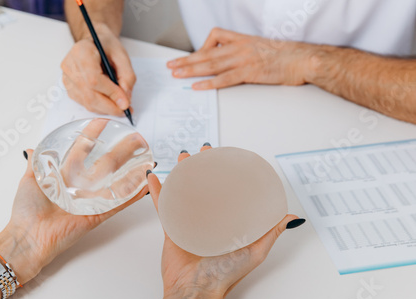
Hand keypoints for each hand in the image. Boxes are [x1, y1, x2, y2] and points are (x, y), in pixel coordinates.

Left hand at [0, 134, 147, 284]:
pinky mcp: (97, 215)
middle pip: (106, 164)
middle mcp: (81, 187)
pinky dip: (132, 196)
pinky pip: (117, 203)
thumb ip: (34, 164)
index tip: (102, 124)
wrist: (29, 237)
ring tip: (146, 159)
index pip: (83, 152)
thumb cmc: (26, 211)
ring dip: (132, 171)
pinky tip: (144, 186)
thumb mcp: (29, 181)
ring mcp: (91, 200)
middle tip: (135, 139)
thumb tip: (30, 148)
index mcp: (65, 177)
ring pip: (116, 182)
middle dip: (121, 150)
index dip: (92, 137)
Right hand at [61, 23, 135, 115]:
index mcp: (81, 52)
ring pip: (87, 102)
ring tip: (119, 106)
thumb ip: (127, 76)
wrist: (93, 43)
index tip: (126, 102)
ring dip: (106, 109)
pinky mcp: (68, 88)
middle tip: (125, 110)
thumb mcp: (122, 55)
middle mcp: (69, 65)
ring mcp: (67, 78)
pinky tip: (109, 102)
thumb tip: (125, 98)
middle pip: (89, 95)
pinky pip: (84, 103)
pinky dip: (99, 107)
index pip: (94, 79)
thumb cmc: (106, 46)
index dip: (111, 93)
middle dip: (110, 106)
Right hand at [147, 144, 301, 298]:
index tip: (226, 158)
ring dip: (180, 174)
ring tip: (181, 159)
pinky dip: (158, 192)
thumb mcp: (254, 251)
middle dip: (202, 167)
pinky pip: (164, 207)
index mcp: (226, 224)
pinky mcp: (172, 229)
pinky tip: (154, 179)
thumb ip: (271, 232)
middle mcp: (208, 221)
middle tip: (201, 152)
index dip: (226, 173)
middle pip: (204, 187)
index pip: (227, 192)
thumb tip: (291, 217)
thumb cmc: (223, 276)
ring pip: (183, 192)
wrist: (195, 292)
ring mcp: (188, 223)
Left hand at [167, 27, 315, 89]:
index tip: (192, 56)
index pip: (216, 36)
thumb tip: (234, 61)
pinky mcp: (249, 73)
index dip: (202, 46)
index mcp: (243, 39)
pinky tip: (197, 86)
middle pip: (206, 52)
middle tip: (171, 65)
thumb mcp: (263, 47)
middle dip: (186, 60)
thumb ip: (246, 52)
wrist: (304, 59)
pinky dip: (208, 83)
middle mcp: (240, 47)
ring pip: (211, 64)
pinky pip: (224, 78)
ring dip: (191, 70)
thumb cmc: (287, 55)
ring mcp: (244, 59)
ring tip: (177, 75)